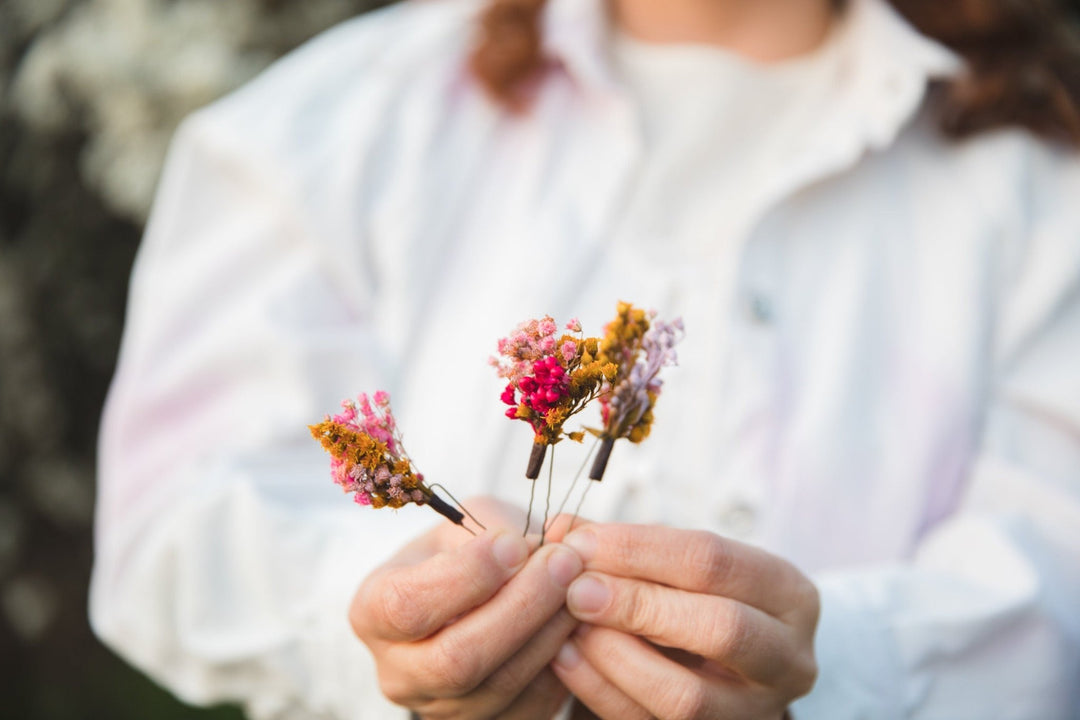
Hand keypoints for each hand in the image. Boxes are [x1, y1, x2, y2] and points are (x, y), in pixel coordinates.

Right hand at [349, 497, 584, 718]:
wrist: (470, 596)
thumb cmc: (461, 551)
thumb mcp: (462, 522)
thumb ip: (495, 529)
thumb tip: (547, 545)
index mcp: (372, 611)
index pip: (408, 605)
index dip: (467, 576)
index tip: (514, 542)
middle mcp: (397, 672)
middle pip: (456, 659)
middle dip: (520, 606)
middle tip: (563, 562)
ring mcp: (440, 708)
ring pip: (500, 685)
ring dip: (550, 631)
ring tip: (580, 584)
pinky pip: (530, 705)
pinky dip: (562, 661)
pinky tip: (578, 620)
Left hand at [551, 524, 818, 719]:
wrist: (724, 665)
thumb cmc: (698, 597)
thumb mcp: (678, 563)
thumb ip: (623, 545)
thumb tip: (562, 529)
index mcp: (789, 595)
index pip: (716, 561)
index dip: (641, 549)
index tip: (582, 542)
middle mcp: (789, 659)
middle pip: (719, 628)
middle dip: (638, 605)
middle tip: (576, 589)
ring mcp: (756, 711)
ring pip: (688, 696)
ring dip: (616, 657)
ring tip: (567, 627)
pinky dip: (602, 691)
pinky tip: (565, 659)